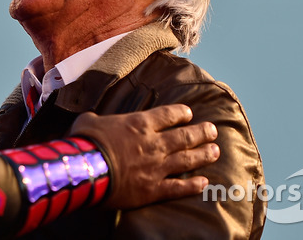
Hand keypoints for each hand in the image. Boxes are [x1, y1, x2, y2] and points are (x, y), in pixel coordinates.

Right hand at [69, 104, 218, 208]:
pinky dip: (192, 185)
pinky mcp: (153, 189)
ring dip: (203, 155)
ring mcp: (156, 167)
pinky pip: (178, 187)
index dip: (181, 113)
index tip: (189, 113)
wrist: (86, 169)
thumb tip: (94, 119)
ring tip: (216, 151)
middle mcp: (154, 144)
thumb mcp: (89, 120)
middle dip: (201, 132)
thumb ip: (99, 118)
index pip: (168, 115)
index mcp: (140, 124)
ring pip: (187, 160)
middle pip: (184, 136)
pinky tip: (204, 183)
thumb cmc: (86, 141)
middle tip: (213, 130)